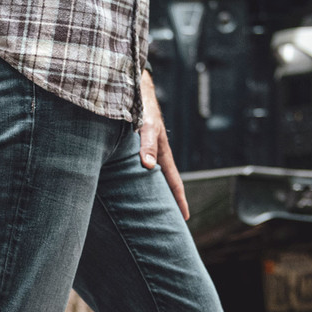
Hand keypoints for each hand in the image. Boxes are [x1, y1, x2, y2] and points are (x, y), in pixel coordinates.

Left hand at [139, 71, 188, 220]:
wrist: (130, 87)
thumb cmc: (141, 105)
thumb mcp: (146, 125)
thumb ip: (146, 144)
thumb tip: (148, 167)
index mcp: (161, 153)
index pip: (174, 182)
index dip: (179, 201)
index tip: (185, 218)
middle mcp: (154, 155)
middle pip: (162, 184)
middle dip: (166, 203)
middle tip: (167, 224)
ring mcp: (144, 153)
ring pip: (148, 179)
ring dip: (149, 195)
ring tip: (147, 214)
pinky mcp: (132, 150)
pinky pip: (136, 170)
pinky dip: (136, 182)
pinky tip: (127, 191)